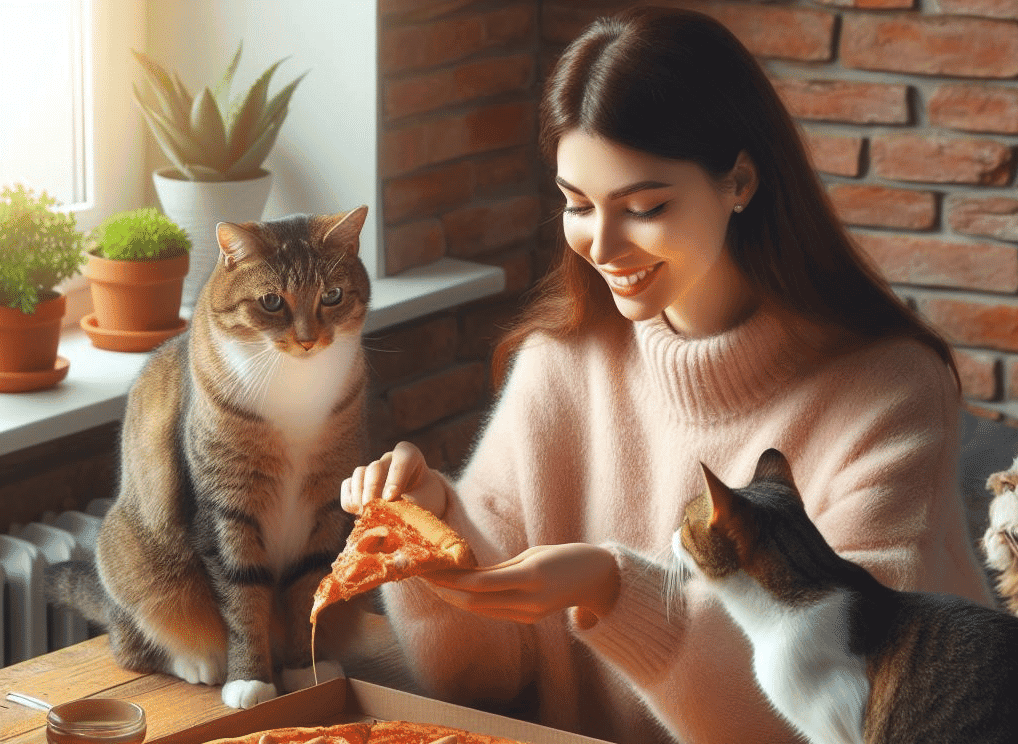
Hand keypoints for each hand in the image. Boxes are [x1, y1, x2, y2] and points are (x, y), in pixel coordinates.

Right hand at [340, 441, 446, 517]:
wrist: (419, 508)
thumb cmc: (424, 503)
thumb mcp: (423, 503)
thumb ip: (409, 505)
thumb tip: (385, 514)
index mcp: (410, 456)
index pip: (403, 457)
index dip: (396, 477)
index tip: (391, 498)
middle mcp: (389, 459)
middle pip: (375, 467)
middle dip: (373, 489)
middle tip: (373, 509)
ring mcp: (372, 469)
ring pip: (359, 474)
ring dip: (360, 496)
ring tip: (366, 515)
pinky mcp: (358, 482)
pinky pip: (347, 485)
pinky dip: (350, 500)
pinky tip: (360, 513)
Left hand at [425, 543, 619, 623]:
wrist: (597, 578)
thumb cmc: (564, 557)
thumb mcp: (532, 554)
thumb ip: (501, 568)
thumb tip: (468, 574)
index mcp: (530, 576)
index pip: (480, 583)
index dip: (452, 579)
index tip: (430, 568)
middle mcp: (528, 600)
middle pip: (475, 601)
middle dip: (446, 591)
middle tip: (423, 576)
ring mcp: (529, 613)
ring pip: (481, 610)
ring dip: (454, 598)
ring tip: (433, 584)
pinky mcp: (529, 618)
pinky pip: (493, 611)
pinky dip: (472, 602)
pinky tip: (457, 592)